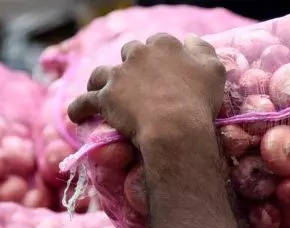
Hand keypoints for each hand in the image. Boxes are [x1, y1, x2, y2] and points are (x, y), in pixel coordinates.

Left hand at [67, 33, 225, 150]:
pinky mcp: (104, 98)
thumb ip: (202, 49)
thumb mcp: (213, 70)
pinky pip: (84, 101)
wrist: (175, 127)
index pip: (159, 42)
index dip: (161, 56)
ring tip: (101, 89)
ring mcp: (118, 75)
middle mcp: (137, 54)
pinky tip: (76, 114)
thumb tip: (190, 39)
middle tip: (137, 81)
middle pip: (130, 52)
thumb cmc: (199, 100)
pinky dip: (79, 108)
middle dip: (132, 64)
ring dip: (101, 80)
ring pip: (102, 73)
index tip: (165, 69)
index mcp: (164, 45)